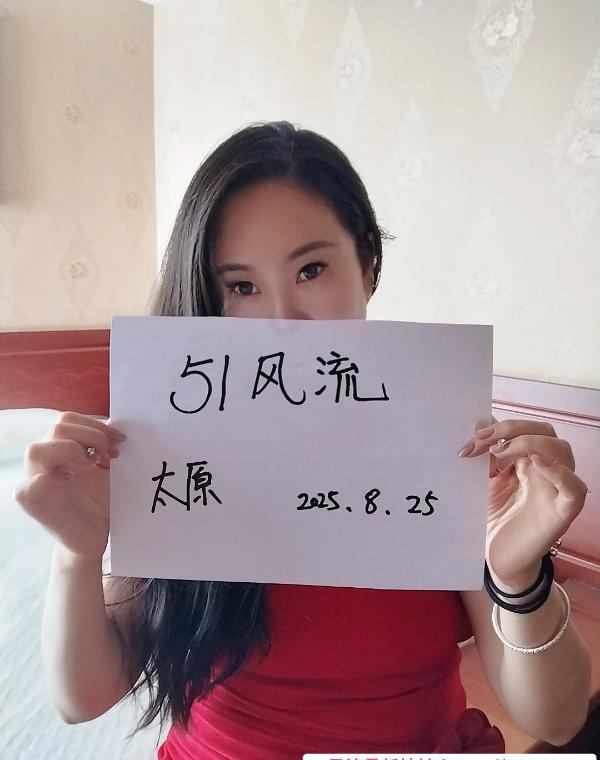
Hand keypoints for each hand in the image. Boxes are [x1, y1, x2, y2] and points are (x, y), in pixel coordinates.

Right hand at [13, 411, 125, 561]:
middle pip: (58, 427)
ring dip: (73, 450)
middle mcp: (44, 460)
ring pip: (37, 449)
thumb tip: (118, 423)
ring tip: (95, 465)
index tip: (121, 440)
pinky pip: (30, 485)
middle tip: (112, 455)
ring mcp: (35, 480)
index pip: (69, 419)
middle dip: (92, 436)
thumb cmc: (101, 502)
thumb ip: (107, 446)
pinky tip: (75, 480)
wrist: (96, 537)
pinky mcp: (32, 502)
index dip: (97, 425)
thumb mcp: (108, 469)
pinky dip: (50, 479)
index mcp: (61, 448)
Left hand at [458, 417, 588, 589]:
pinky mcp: (562, 513)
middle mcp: (547, 471)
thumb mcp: (484, 482)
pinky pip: (573, 489)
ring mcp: (557, 490)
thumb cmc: (495, 519)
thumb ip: (485, 456)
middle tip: (482, 441)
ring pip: (562, 451)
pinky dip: (560, 473)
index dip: (500, 427)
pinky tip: (537, 463)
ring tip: (499, 453)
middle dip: (512, 430)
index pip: (527, 428)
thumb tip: (480, 422)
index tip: (472, 438)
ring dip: (529, 443)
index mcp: (529, 461)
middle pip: (546, 432)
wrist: (498, 559)